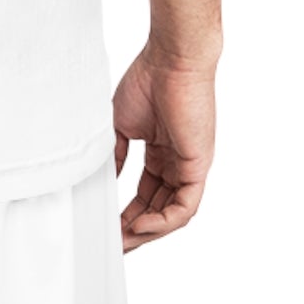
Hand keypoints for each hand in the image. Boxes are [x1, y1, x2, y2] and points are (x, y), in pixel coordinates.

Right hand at [112, 48, 215, 252]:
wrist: (170, 59)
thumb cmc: (147, 81)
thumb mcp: (122, 125)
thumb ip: (116, 155)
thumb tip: (105, 182)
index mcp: (163, 153)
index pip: (147, 194)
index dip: (128, 213)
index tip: (109, 227)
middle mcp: (179, 164)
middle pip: (160, 209)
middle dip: (137, 230)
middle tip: (114, 244)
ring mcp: (190, 167)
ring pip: (173, 214)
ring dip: (149, 232)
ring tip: (124, 241)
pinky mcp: (198, 166)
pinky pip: (185, 207)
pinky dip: (163, 221)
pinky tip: (140, 226)